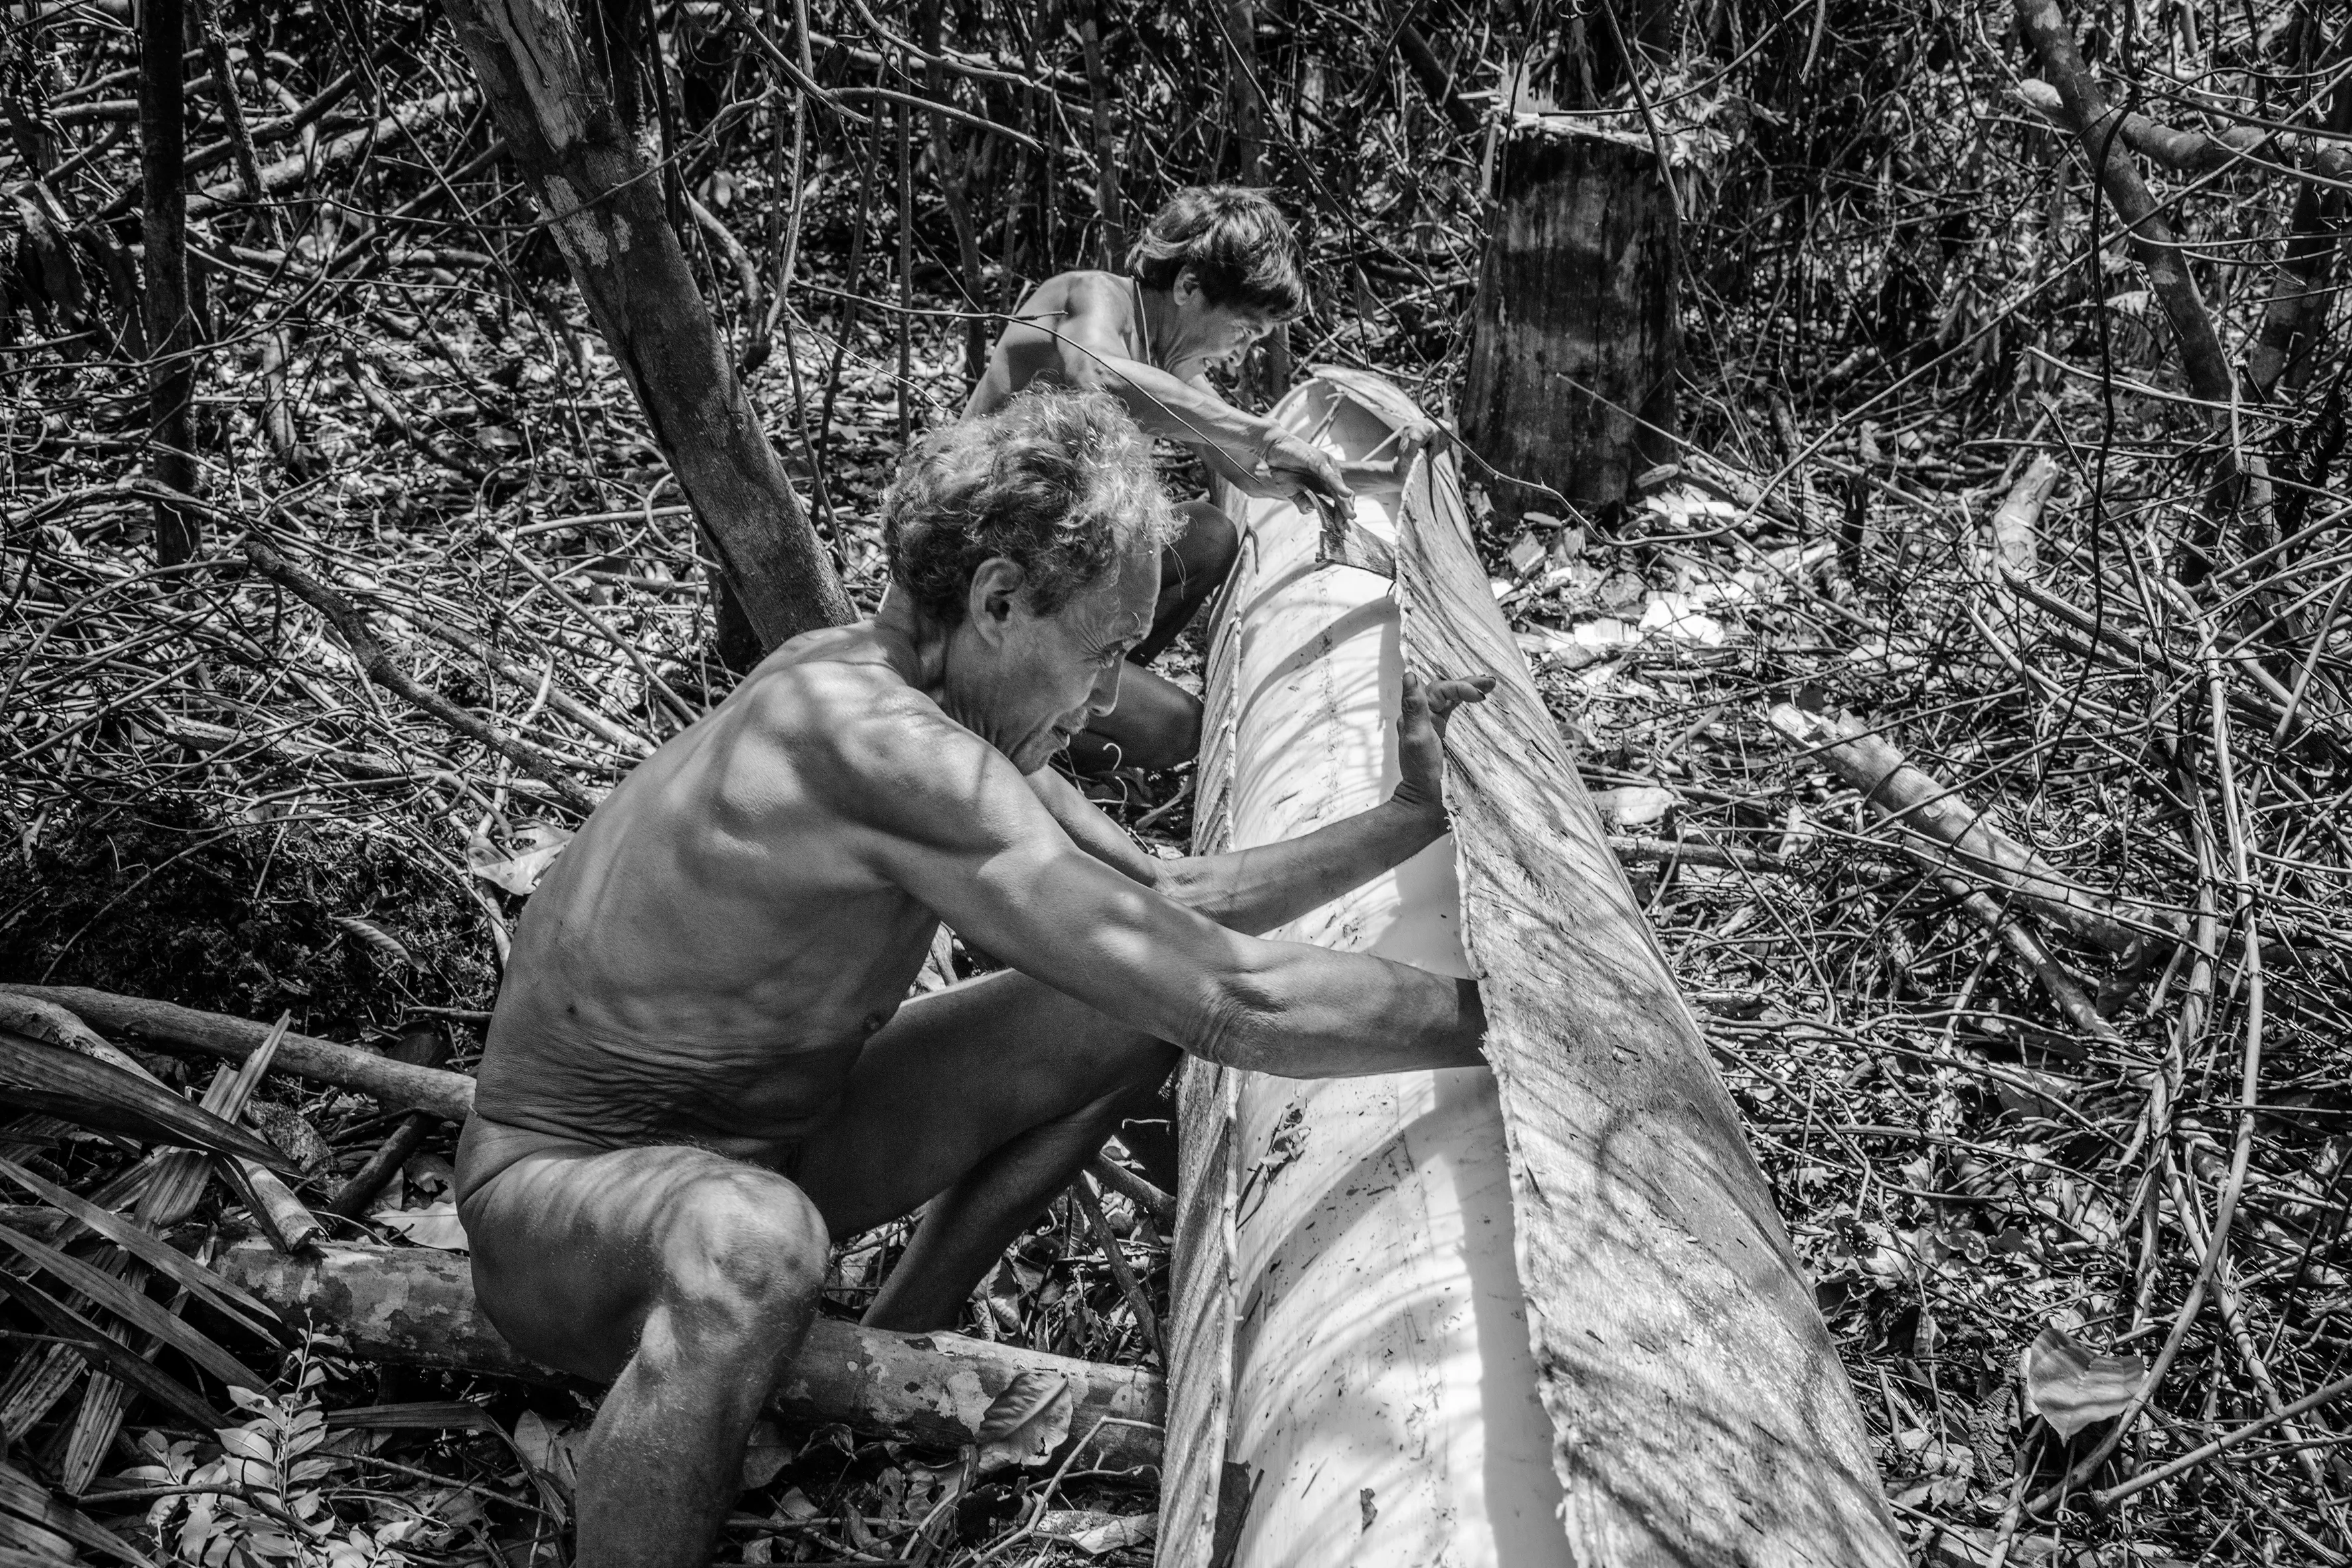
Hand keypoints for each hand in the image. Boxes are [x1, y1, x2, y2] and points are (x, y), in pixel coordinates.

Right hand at [1258, 429, 1355, 517]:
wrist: (1273, 450)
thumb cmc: (1283, 468)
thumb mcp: (1292, 491)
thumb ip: (1302, 501)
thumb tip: (1310, 510)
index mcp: (1324, 484)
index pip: (1337, 500)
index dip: (1340, 514)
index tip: (1340, 527)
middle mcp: (1329, 476)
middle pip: (1342, 495)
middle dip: (1345, 511)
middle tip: (1345, 526)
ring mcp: (1325, 467)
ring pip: (1339, 486)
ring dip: (1345, 501)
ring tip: (1349, 514)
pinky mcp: (1318, 460)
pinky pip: (1329, 474)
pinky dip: (1338, 484)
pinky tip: (1344, 493)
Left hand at [1391, 670, 1494, 819]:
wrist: (1427, 804)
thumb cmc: (1421, 772)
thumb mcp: (1417, 737)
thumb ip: (1414, 707)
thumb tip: (1409, 675)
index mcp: (1418, 715)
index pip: (1440, 689)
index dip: (1460, 687)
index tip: (1481, 695)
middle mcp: (1427, 719)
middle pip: (1448, 692)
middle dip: (1469, 684)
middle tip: (1492, 682)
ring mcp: (1438, 730)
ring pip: (1454, 702)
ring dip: (1471, 692)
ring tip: (1490, 687)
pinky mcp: (1450, 741)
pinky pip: (1459, 718)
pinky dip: (1471, 709)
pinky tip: (1483, 707)